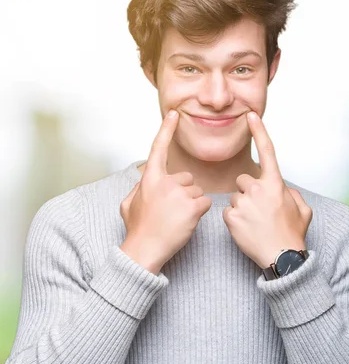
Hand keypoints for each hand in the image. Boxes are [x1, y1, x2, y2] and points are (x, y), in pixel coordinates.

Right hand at [120, 110, 211, 273]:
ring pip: (197, 192)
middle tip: (172, 211)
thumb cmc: (137, 229)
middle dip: (184, 192)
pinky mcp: (192, 206)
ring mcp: (179, 193)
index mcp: (149, 179)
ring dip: (192, 204)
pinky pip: (205, 203)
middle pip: (188, 178)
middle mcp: (165, 182)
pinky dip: (199, 213)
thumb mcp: (128, 204)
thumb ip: (140, 187)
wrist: (144, 250)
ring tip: (177, 219)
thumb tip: (145, 179)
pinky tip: (186, 222)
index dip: (166, 130)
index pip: (158, 148)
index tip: (174, 113)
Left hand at [223, 111, 312, 268]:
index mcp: (276, 184)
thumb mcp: (303, 210)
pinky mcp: (231, 217)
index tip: (250, 116)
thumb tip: (284, 190)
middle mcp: (258, 189)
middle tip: (258, 210)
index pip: (267, 151)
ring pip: (235, 197)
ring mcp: (243, 203)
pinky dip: (235, 221)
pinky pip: (228, 212)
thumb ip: (292, 195)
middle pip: (243, 180)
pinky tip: (246, 230)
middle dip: (248, 192)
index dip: (259, 131)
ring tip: (254, 224)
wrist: (282, 257)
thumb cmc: (293, 234)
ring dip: (241, 207)